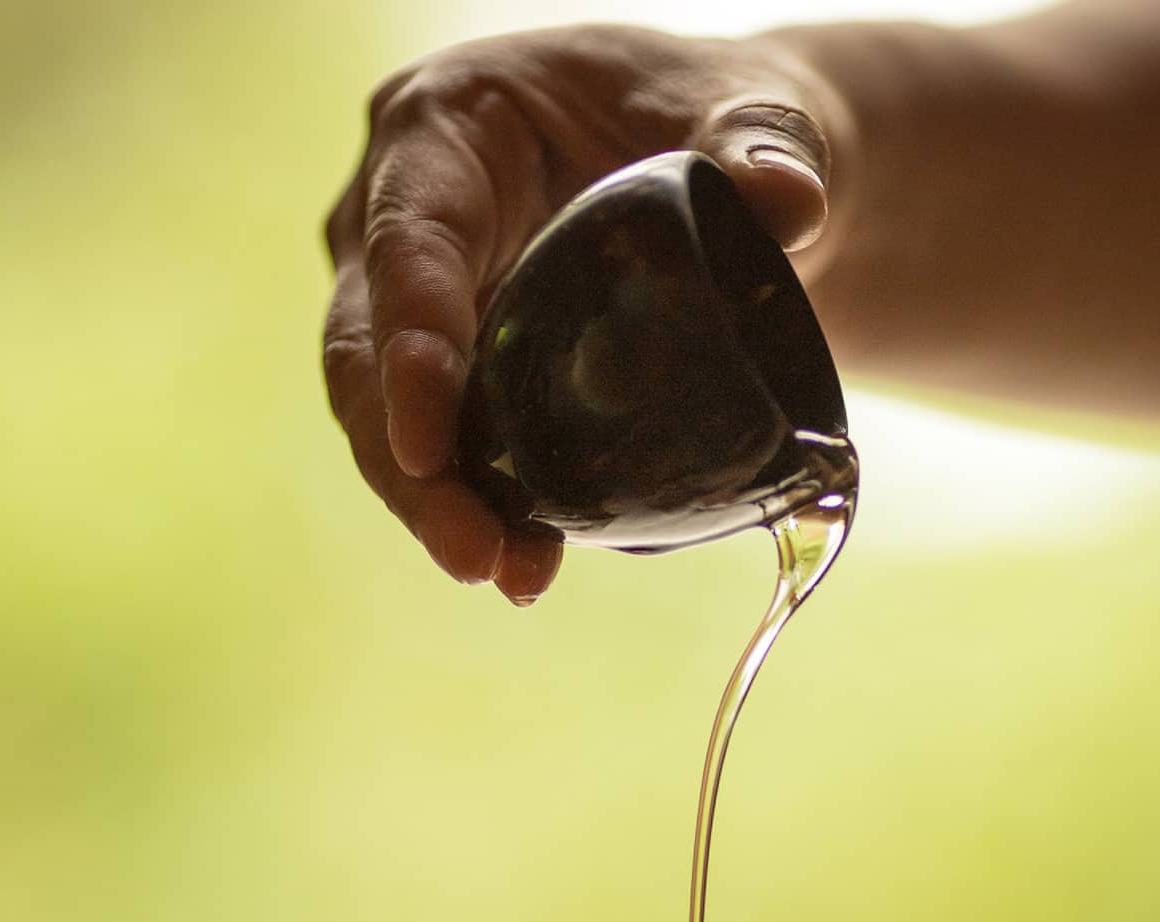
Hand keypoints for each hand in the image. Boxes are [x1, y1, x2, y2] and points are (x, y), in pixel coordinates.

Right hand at [323, 25, 847, 603]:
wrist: (719, 166)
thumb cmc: (708, 115)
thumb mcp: (745, 108)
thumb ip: (764, 145)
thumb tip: (791, 207)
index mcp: (443, 129)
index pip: (408, 242)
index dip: (409, 347)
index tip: (428, 447)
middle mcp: (401, 216)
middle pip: (368, 354)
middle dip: (413, 467)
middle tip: (474, 554)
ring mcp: (423, 301)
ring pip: (389, 418)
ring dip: (443, 506)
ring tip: (512, 575)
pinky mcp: (460, 366)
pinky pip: (450, 443)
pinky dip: (484, 505)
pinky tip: (529, 564)